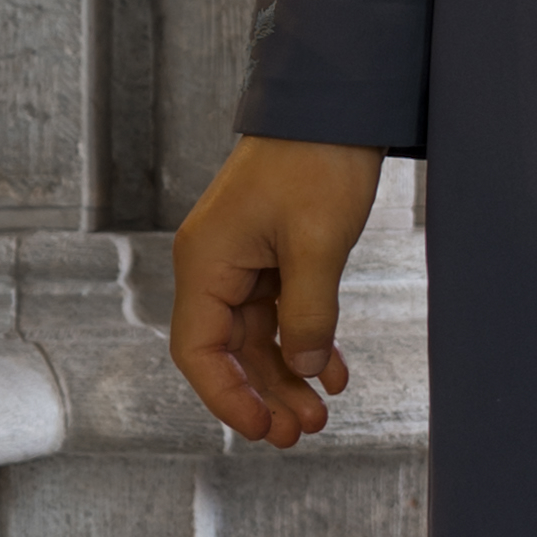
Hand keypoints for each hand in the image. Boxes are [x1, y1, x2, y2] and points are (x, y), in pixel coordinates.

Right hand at [168, 138, 383, 451]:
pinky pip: (281, 313)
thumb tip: (308, 368)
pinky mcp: (273, 254)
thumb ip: (309, 312)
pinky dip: (306, 342)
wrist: (337, 103)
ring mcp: (244, 261)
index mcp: (206, 263)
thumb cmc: (316, 160)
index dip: (226, 397)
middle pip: (230, 352)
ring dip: (288, 375)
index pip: (198, 351)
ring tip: (321, 413)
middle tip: (301, 433)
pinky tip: (335, 370)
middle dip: (264, 394)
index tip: (261, 429)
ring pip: (258, 338)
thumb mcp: (317, 243)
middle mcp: (215, 266)